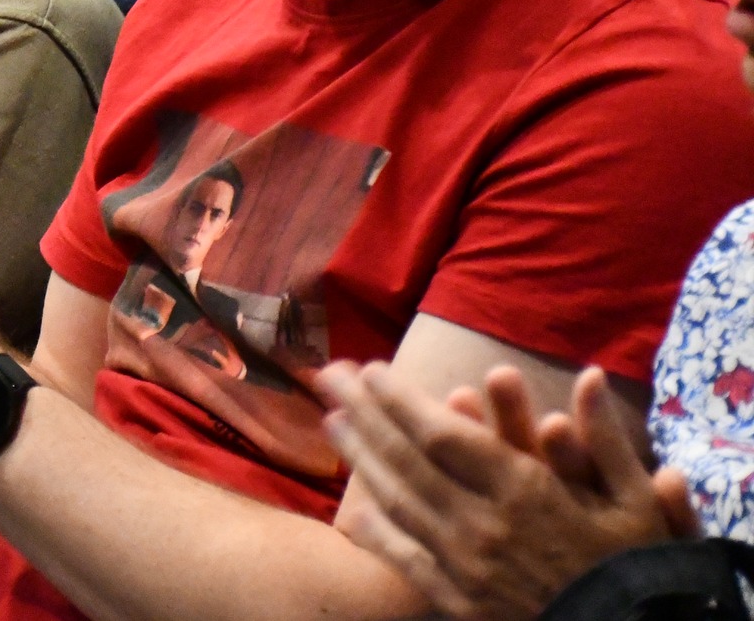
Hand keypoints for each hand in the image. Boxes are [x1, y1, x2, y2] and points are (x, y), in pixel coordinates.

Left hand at [320, 362, 690, 620]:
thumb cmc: (637, 568)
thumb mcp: (636, 501)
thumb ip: (605, 437)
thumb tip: (590, 375)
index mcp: (523, 492)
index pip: (444, 435)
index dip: (402, 400)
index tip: (372, 369)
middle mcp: (483, 524)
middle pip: (407, 459)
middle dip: (364, 413)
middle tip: (329, 376)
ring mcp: (465, 564)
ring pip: (400, 502)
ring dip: (361, 459)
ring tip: (331, 422)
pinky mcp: (458, 599)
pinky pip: (407, 558)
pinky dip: (377, 532)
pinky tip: (350, 510)